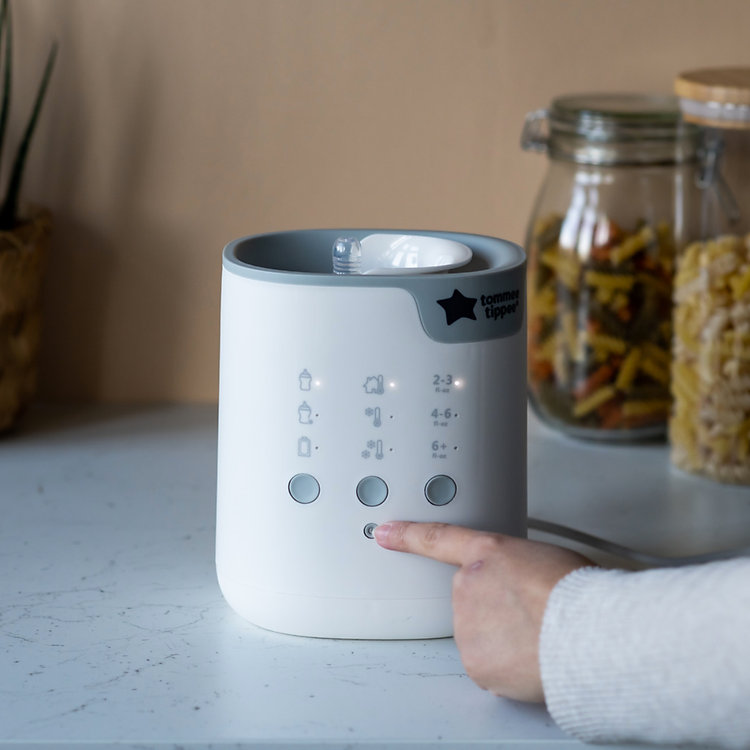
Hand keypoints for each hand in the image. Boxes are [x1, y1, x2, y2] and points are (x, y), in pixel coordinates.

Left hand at [374, 521, 591, 701]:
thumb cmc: (578, 593)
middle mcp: (469, 585)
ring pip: (480, 634)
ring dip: (502, 638)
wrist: (587, 632)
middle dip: (495, 609)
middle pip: (472, 600)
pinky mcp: (473, 661)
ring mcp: (467, 624)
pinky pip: (487, 664)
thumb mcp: (546, 557)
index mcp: (488, 553)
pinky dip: (505, 666)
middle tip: (533, 614)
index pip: (439, 539)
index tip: (385, 533)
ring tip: (539, 635)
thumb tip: (520, 585)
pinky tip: (531, 657)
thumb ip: (516, 566)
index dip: (409, 535)